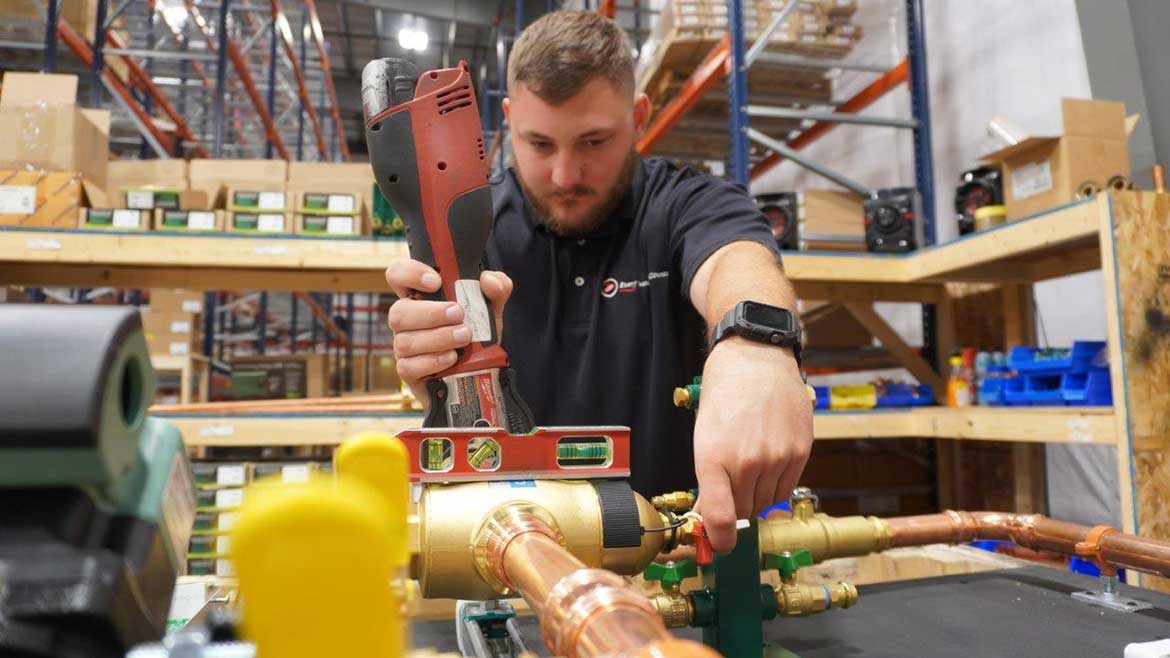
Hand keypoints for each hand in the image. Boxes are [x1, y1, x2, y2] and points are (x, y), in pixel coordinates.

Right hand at [384, 259, 512, 404]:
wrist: (480, 373)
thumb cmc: (476, 335)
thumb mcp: (491, 310)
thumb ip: (496, 289)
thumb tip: (488, 280)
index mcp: (420, 298)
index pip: (398, 275)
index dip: (410, 273)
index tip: (435, 281)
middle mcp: (407, 321)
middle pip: (398, 311)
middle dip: (430, 313)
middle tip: (458, 314)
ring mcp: (404, 347)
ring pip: (405, 340)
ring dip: (438, 338)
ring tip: (464, 338)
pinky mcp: (408, 372)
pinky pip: (408, 366)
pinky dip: (432, 361)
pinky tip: (451, 358)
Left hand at [692, 337, 812, 553]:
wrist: (756, 360)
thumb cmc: (724, 395)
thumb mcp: (704, 437)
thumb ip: (708, 481)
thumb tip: (710, 518)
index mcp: (713, 457)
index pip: (720, 516)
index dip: (720, 540)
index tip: (719, 546)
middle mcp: (746, 461)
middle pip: (743, 512)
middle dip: (735, 507)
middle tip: (730, 487)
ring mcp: (776, 458)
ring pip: (767, 503)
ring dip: (757, 495)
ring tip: (749, 464)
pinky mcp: (800, 452)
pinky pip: (787, 488)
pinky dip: (776, 484)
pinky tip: (768, 461)